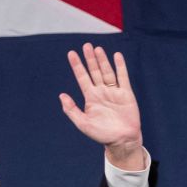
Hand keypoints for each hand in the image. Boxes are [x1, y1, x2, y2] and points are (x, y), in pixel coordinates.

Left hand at [59, 42, 143, 170]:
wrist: (122, 141)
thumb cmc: (102, 134)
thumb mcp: (83, 123)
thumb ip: (72, 110)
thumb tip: (61, 95)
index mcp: (91, 98)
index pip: (82, 77)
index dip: (77, 65)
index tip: (71, 54)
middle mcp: (101, 92)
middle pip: (94, 71)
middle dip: (90, 59)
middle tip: (86, 45)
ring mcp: (114, 92)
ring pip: (107, 72)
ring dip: (102, 60)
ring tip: (97, 48)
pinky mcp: (126, 94)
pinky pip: (122, 77)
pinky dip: (120, 66)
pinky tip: (116, 56)